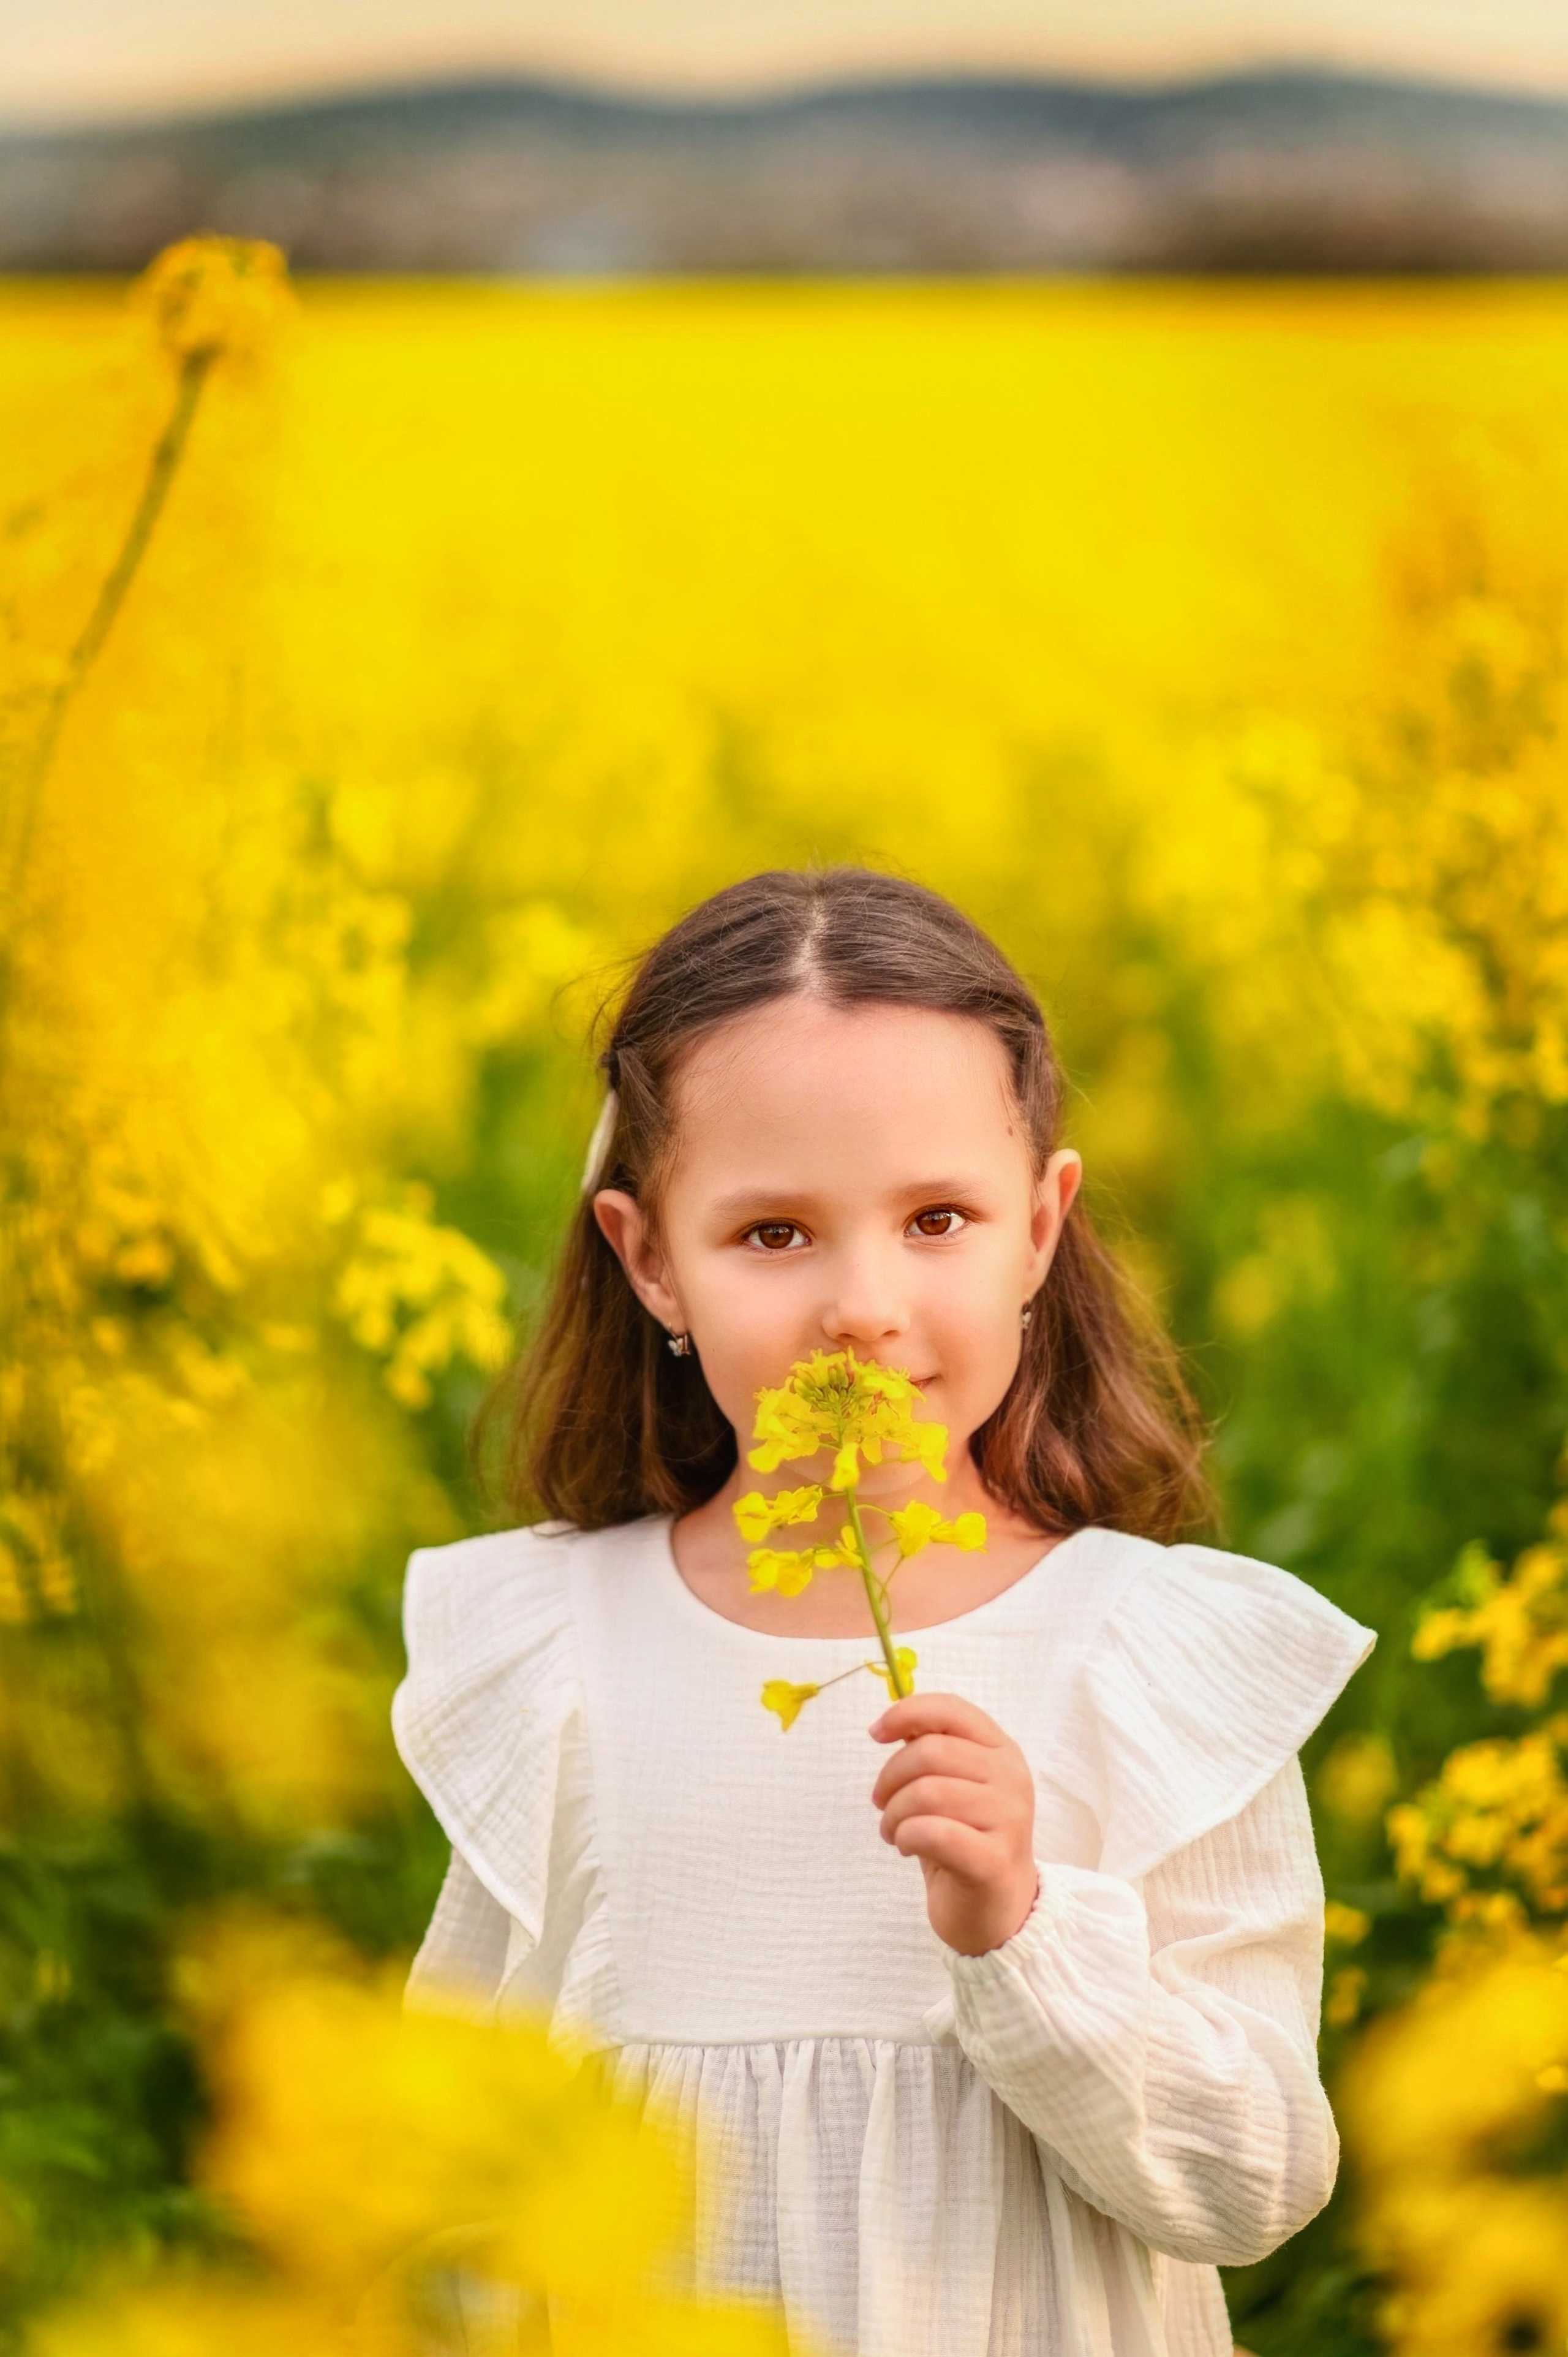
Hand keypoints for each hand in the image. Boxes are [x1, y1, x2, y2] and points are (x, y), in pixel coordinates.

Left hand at [869, 1691, 1039, 1956]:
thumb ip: (932, 1751)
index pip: (952, 1710)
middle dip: (891, 1778)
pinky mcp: (994, 1860)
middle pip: (930, 1751)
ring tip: (894, 1831)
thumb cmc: (966, 1841)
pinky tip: (907, 1848)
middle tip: (882, 1805)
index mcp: (1002, 1751)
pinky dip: (906, 1837)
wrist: (999, 1911)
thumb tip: (893, 1723)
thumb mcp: (952, 1787)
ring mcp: (1010, 1818)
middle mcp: (1012, 1778)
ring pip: (926, 1792)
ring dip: (894, 1814)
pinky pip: (932, 1833)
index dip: (906, 1713)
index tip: (875, 1733)